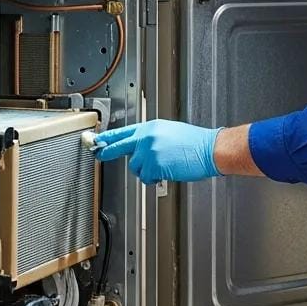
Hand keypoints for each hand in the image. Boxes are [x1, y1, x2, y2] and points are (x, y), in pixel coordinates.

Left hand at [94, 120, 221, 184]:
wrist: (209, 149)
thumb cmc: (195, 143)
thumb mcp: (169, 132)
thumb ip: (151, 138)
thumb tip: (139, 147)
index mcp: (151, 127)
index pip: (124, 132)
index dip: (108, 137)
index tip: (97, 140)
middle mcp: (147, 137)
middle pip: (119, 146)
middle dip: (106, 151)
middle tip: (98, 154)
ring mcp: (149, 150)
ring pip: (135, 166)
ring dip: (145, 170)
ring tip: (162, 166)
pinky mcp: (153, 164)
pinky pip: (146, 176)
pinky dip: (153, 178)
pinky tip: (166, 172)